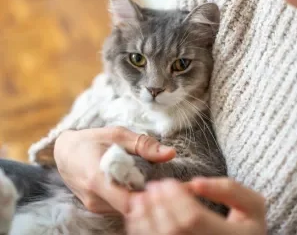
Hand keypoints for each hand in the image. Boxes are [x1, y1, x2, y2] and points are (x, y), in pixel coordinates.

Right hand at [54, 127, 175, 213]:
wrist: (64, 152)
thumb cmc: (91, 140)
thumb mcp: (117, 135)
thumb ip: (143, 145)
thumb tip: (171, 153)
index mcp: (98, 178)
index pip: (130, 203)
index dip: (154, 199)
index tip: (175, 188)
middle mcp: (95, 198)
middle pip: (133, 209)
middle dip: (158, 200)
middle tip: (183, 188)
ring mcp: (95, 206)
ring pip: (128, 211)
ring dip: (149, 202)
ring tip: (170, 189)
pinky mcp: (96, 207)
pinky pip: (121, 208)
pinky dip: (138, 201)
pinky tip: (150, 190)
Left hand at [126, 177, 265, 234]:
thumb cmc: (248, 227)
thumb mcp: (252, 205)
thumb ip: (228, 189)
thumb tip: (195, 183)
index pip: (192, 218)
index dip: (175, 197)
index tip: (167, 182)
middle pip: (173, 228)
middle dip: (158, 203)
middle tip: (152, 187)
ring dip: (145, 217)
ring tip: (141, 199)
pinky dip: (142, 229)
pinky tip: (138, 216)